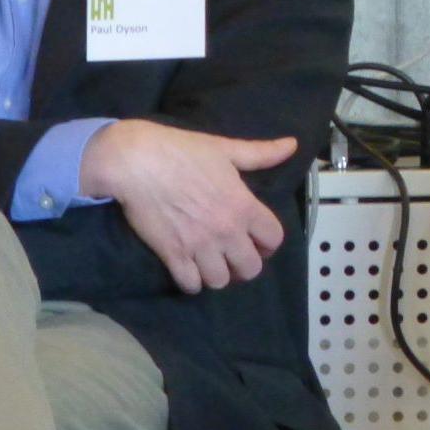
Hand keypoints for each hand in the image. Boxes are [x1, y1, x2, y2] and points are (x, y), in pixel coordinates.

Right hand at [81, 120, 296, 293]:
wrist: (137, 161)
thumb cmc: (183, 151)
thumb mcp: (227, 149)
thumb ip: (262, 153)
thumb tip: (292, 145)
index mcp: (244, 206)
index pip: (274, 239)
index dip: (269, 243)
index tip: (259, 241)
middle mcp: (227, 231)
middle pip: (251, 269)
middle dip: (245, 264)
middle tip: (234, 256)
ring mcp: (199, 245)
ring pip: (220, 281)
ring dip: (218, 275)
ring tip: (212, 264)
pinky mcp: (173, 254)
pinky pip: (190, 284)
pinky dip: (192, 282)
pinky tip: (190, 271)